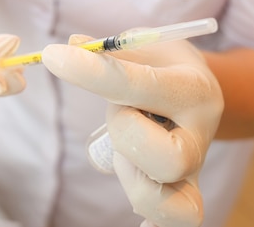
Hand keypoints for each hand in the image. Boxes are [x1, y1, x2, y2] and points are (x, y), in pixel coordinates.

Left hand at [42, 34, 223, 226]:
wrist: (200, 90)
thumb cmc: (163, 65)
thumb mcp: (143, 45)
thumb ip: (109, 51)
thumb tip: (68, 48)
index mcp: (192, 89)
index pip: (137, 84)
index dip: (90, 71)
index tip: (53, 56)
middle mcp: (199, 135)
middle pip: (166, 159)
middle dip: (125, 133)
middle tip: (119, 111)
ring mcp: (194, 170)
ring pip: (166, 201)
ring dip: (130, 174)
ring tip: (124, 147)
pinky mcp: (183, 192)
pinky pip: (173, 223)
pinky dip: (153, 223)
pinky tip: (138, 226)